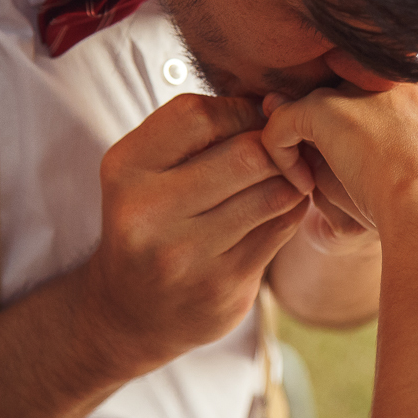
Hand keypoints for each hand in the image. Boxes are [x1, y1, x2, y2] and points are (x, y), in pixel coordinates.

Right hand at [83, 93, 309, 369]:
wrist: (129, 315)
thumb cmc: (150, 223)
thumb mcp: (145, 170)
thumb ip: (196, 132)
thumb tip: (274, 102)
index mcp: (126, 169)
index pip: (200, 115)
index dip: (240, 110)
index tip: (252, 120)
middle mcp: (148, 212)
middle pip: (247, 154)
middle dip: (275, 145)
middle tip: (283, 148)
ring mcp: (186, 255)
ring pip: (273, 192)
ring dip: (291, 178)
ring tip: (287, 175)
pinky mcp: (223, 285)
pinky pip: (281, 229)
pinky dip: (291, 210)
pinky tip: (280, 208)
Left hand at [261, 83, 417, 229]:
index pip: (373, 71)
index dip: (362, 107)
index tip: (362, 146)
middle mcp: (386, 69)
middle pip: (340, 81)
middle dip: (329, 115)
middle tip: (326, 155)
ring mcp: (355, 86)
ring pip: (311, 102)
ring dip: (305, 139)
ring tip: (311, 177)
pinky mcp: (325, 110)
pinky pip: (282, 121)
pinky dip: (280, 151)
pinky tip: (301, 185)